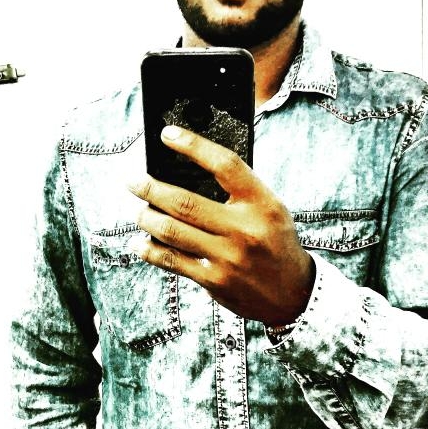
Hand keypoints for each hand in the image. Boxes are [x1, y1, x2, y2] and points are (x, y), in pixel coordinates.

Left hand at [128, 125, 314, 324]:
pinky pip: (173, 262)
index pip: (224, 164)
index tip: (167, 135)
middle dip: (151, 189)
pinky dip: (151, 250)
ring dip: (147, 218)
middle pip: (185, 202)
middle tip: (134, 181)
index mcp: (261, 203)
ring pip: (173, 232)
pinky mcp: (215, 282)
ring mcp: (228, 258)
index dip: (193, 145)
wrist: (294, 293)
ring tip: (138, 210)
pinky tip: (140, 243)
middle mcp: (244, 229)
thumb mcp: (269, 208)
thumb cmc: (275, 242)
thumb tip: (187, 170)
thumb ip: (238, 190)